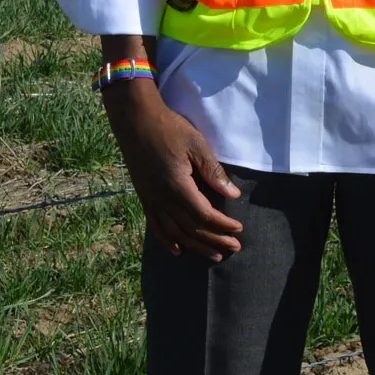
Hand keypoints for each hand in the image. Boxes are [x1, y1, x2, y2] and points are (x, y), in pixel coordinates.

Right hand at [101, 80, 243, 260]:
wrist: (135, 119)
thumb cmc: (168, 128)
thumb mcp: (196, 144)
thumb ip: (213, 171)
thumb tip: (232, 195)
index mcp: (177, 186)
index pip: (204, 216)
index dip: (223, 225)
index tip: (239, 228)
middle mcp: (162, 198)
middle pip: (191, 229)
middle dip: (215, 240)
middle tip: (234, 247)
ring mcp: (150, 199)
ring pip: (175, 233)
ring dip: (196, 246)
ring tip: (214, 255)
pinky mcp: (143, 196)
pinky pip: (155, 226)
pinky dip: (167, 240)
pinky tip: (177, 250)